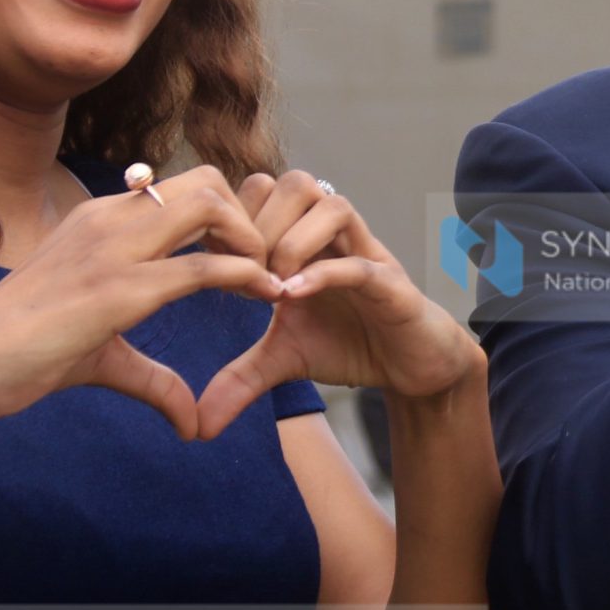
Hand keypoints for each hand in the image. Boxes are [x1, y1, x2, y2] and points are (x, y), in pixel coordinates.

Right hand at [0, 166, 284, 440]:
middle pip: (205, 181)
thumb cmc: (20, 357)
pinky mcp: (118, 289)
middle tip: (267, 263)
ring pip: (208, 206)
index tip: (250, 257)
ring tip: (270, 279)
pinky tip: (269, 297)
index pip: (182, 189)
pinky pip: (201, 267)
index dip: (228, 216)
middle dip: (249, 215)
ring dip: (253, 239)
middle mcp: (108, 221)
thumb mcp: (102, 357)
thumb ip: (153, 379)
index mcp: (100, 222)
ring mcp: (112, 249)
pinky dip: (247, 277)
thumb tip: (192, 421)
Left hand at [196, 171, 484, 436]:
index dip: (234, 217)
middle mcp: (336, 238)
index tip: (214, 261)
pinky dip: (323, 274)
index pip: (264, 189)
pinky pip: (359, 264)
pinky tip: (293, 298)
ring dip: (293, 240)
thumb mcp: (283, 359)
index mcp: (305, 240)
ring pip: (333, 205)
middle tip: (243, 270)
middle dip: (260, 222)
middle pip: (296, 183)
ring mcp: (367, 254)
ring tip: (273, 284)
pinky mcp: (392, 284)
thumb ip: (239, 379)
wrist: (413, 368)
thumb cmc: (352, 345)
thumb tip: (197, 427)